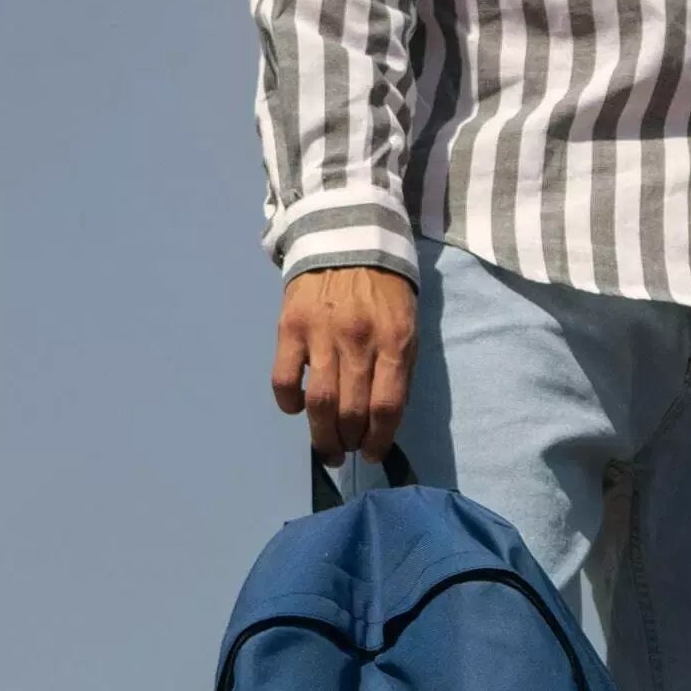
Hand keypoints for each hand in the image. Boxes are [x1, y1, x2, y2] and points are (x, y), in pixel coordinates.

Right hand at [272, 266, 416, 465]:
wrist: (347, 237)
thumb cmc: (383, 286)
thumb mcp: (406, 321)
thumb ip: (400, 366)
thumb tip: (387, 417)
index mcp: (394, 339)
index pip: (387, 406)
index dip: (380, 439)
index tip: (373, 453)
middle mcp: (358, 340)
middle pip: (352, 411)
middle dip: (349, 442)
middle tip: (346, 450)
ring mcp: (322, 333)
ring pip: (319, 403)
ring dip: (321, 435)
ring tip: (325, 446)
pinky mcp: (290, 328)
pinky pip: (284, 380)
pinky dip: (289, 403)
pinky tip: (297, 407)